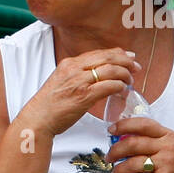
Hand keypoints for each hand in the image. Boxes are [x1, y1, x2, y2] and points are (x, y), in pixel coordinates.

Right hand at [18, 48, 141, 137]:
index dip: (117, 54)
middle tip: (136, 67)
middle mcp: (74, 69)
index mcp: (69, 64)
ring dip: (125, 75)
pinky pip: (109, 86)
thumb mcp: (61, 82)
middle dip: (126, 61)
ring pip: (112, 70)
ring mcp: (79, 82)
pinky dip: (120, 86)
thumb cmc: (49, 105)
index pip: (99, 53)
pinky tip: (122, 91)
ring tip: (130, 82)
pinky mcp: (84, 96)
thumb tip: (95, 76)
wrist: (37, 119)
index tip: (128, 58)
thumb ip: (76, 76)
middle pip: (108, 57)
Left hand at [104, 115, 173, 172]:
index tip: (111, 130)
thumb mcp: (173, 147)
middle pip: (132, 144)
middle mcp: (166, 147)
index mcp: (167, 136)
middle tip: (109, 158)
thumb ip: (153, 142)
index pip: (142, 124)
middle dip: (114, 152)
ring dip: (118, 171)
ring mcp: (166, 163)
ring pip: (132, 164)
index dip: (123, 125)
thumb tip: (124, 141)